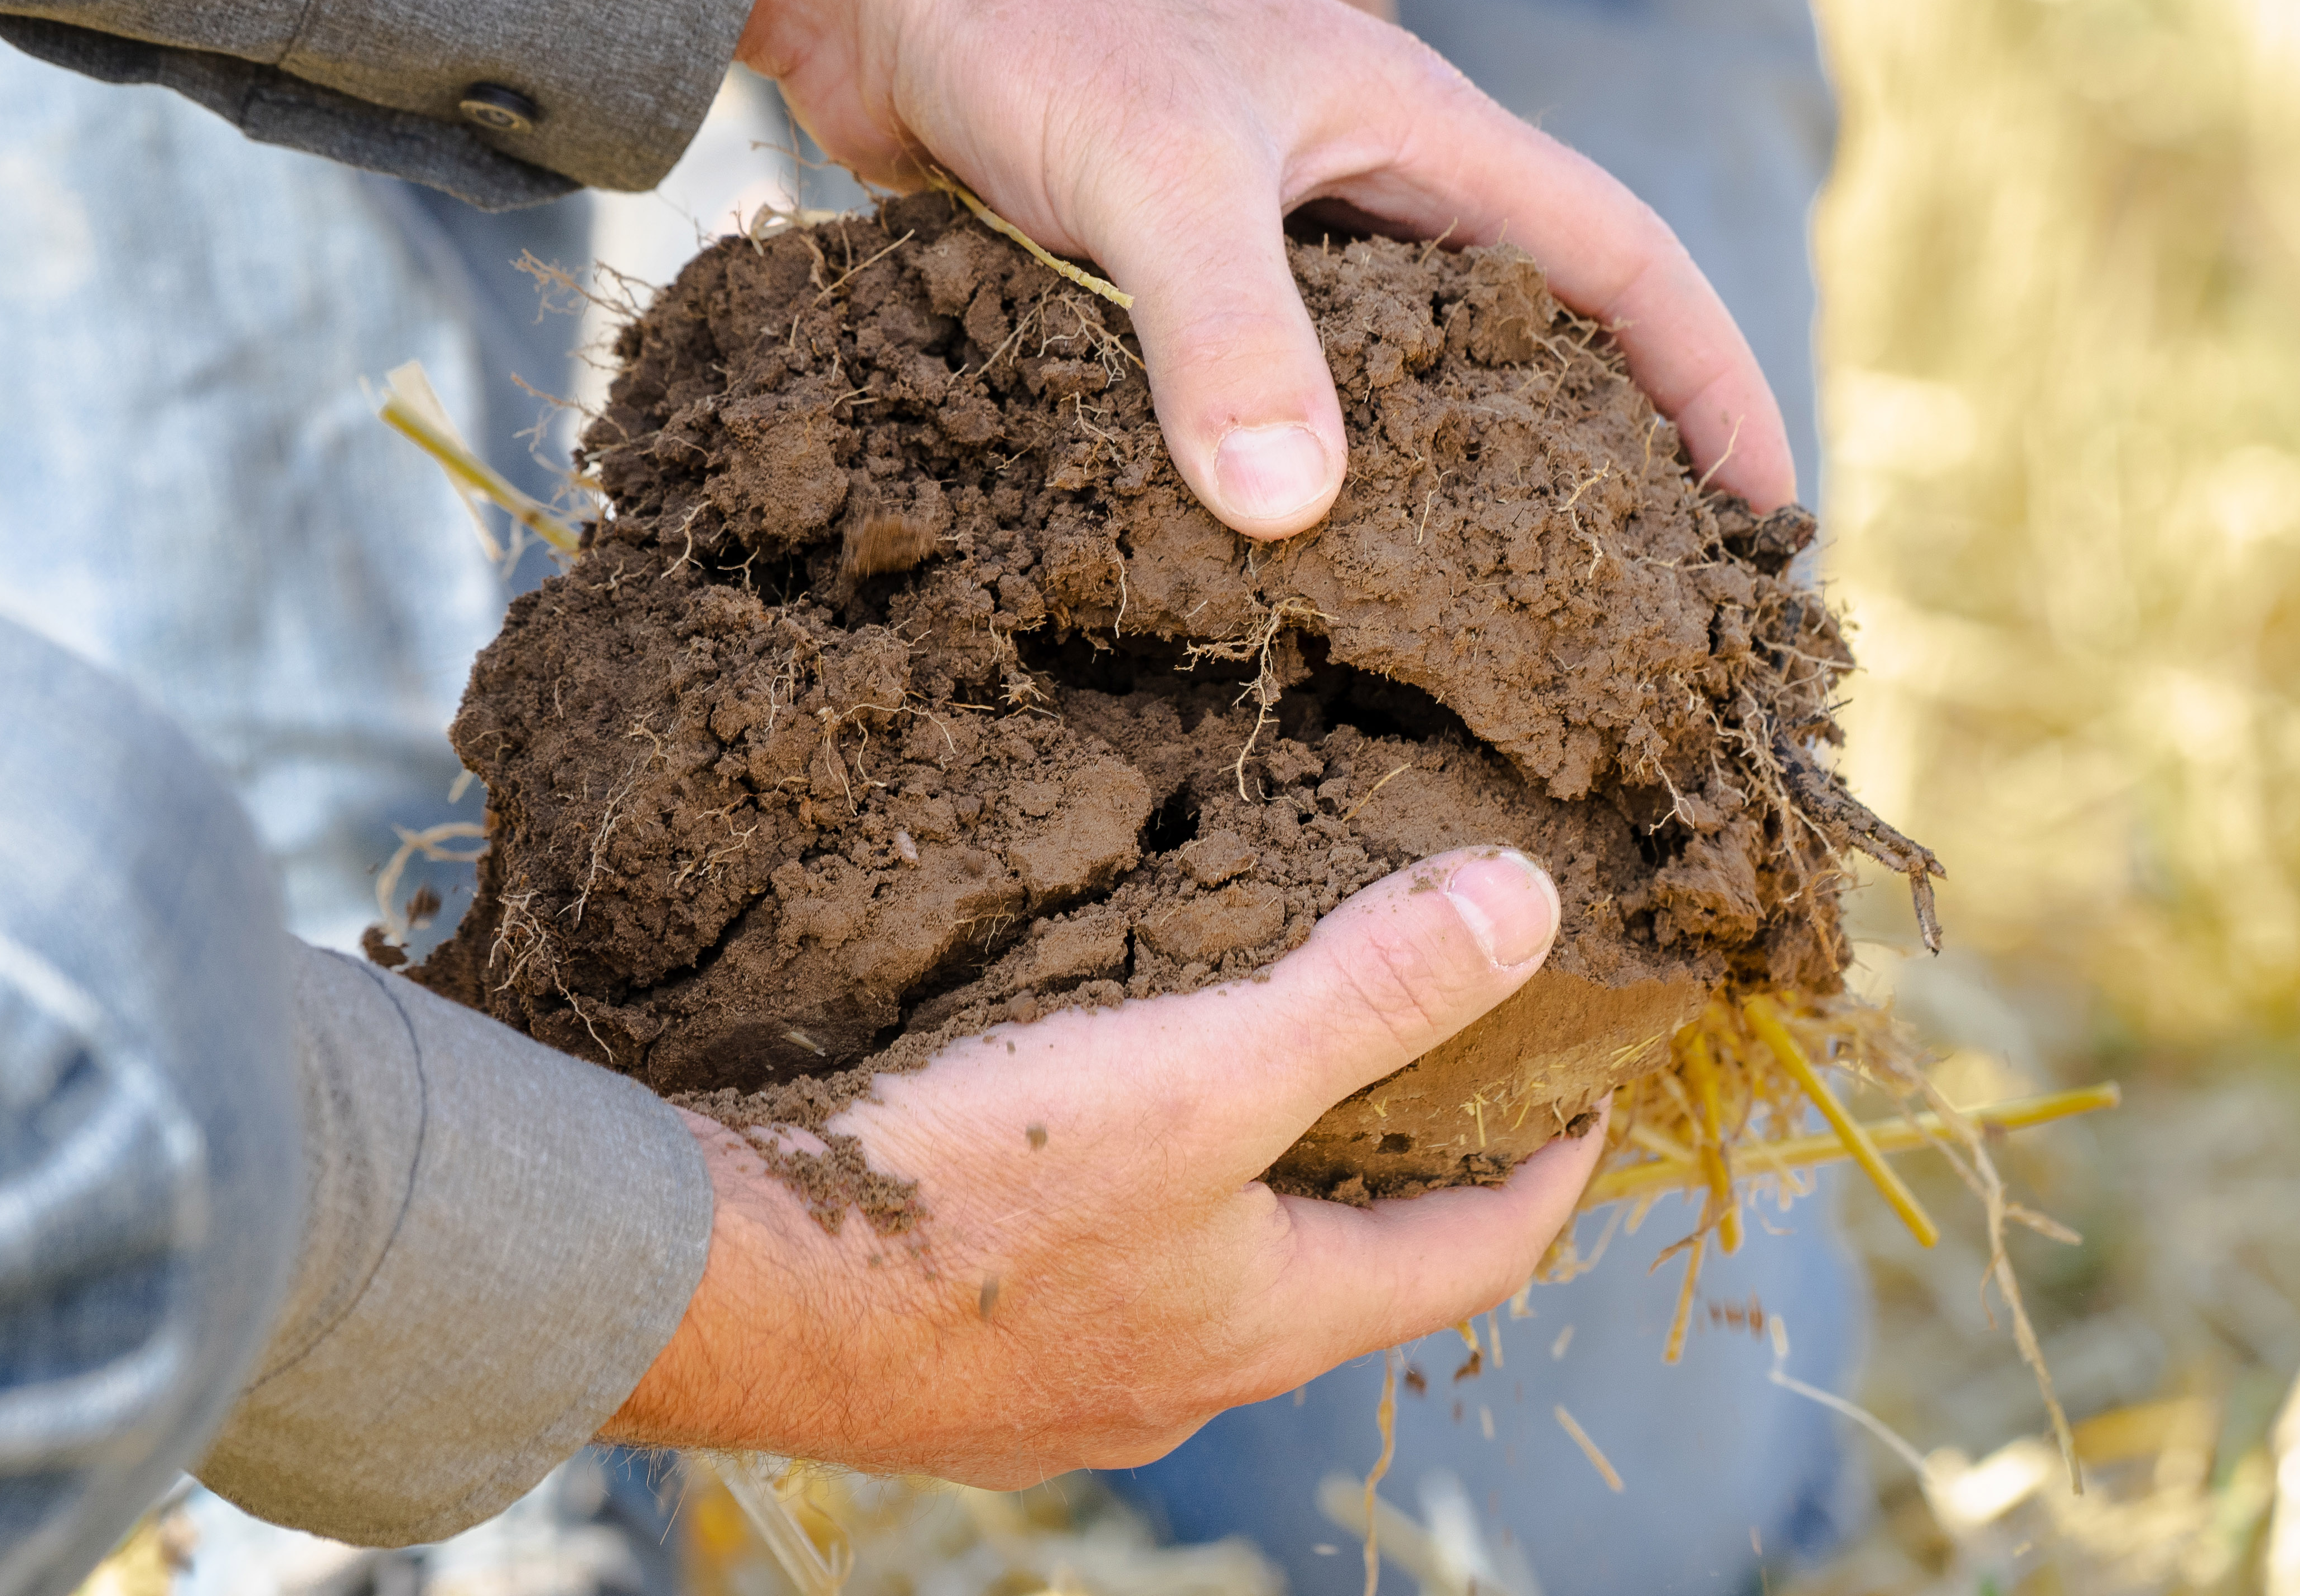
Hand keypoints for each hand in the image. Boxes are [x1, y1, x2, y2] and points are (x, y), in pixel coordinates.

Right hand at [607, 849, 1601, 1479]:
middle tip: (1418, 1067)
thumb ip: (1365, 994)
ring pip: (1205, 1284)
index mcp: (1264, 1324)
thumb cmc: (960, 1200)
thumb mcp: (1195, 1075)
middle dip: (1394, 1174)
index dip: (1546, 1174)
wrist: (714, 1294)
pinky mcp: (956, 1367)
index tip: (1585, 1097)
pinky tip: (1060, 1142)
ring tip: (1242, 1080)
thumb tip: (1532, 908)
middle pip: (1339, 1276)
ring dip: (1248, 1195)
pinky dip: (1123, 1210)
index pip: (1471, 1258)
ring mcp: (1061, 1390)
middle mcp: (1178, 1382)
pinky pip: (1086, 1284)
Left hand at [740, 0, 1793, 533]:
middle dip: (1596, 455)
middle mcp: (1357, 182)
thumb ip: (1228, 330)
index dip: (1713, 383)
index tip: (1769, 517)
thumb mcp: (1155, 169)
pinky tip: (1274, 570)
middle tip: (1633, 609)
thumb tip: (1295, 512)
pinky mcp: (1155, 271)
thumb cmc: (1034, 3)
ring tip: (1472, 627)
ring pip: (1387, 371)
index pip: (1624, 263)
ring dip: (1431, 478)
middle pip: (1527, 329)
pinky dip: (1284, 468)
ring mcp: (1258, 227)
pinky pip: (1256, 385)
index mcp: (1417, 133)